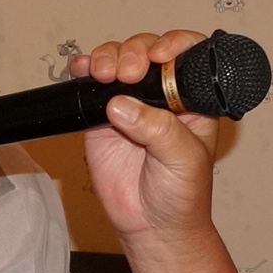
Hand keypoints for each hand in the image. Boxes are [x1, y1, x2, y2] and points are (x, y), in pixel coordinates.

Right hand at [71, 31, 220, 250]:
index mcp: (192, 100)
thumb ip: (158, 130)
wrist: (152, 227)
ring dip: (107, 58)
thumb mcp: (183, 160)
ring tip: (102, 74)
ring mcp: (129, 104)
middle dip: (134, 53)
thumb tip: (121, 105)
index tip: (159, 55)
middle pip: (146, 52)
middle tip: (128, 72)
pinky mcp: (100, 118)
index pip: (187, 56)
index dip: (173, 45)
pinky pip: (89, 87)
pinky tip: (81, 72)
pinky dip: (82, 72)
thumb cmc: (182, 197)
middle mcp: (160, 96)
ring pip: (117, 61)